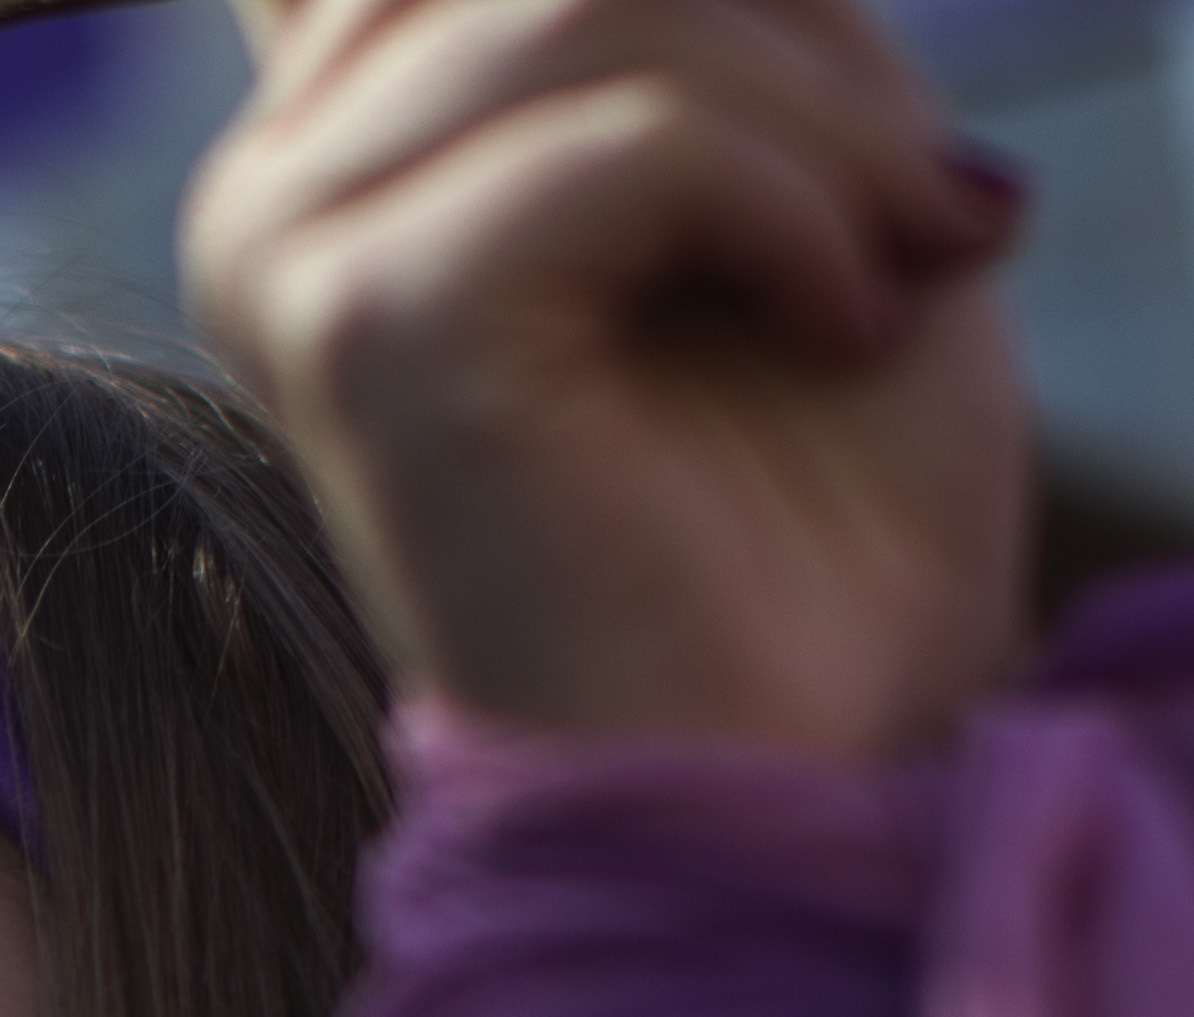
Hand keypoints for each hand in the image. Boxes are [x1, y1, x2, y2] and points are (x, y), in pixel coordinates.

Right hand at [189, 0, 1031, 755]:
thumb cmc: (821, 497)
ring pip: (599, 3)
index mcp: (349, 127)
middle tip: (921, 197)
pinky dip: (796, 218)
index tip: (790, 99)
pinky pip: (629, 140)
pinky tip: (840, 335)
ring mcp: (290, 257)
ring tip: (904, 263)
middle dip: (790, 25)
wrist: (818, 763)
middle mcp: (273, 181)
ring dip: (826, 127)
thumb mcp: (802, 139)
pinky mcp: (370, 334)